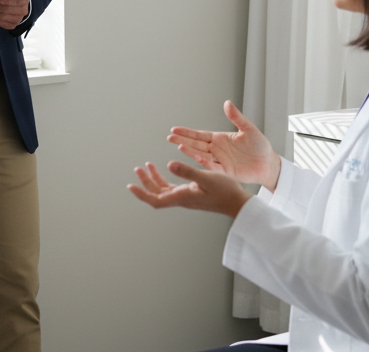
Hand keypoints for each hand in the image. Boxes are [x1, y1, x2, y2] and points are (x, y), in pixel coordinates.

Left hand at [127, 161, 252, 217]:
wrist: (237, 202)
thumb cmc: (224, 191)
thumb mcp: (205, 177)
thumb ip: (187, 171)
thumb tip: (168, 164)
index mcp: (182, 196)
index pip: (155, 200)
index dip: (142, 194)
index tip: (131, 186)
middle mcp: (181, 199)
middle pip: (156, 194)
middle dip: (145, 183)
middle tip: (137, 169)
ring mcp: (186, 197)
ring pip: (164, 190)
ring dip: (154, 179)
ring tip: (147, 165)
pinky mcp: (192, 194)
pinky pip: (173, 188)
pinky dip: (166, 179)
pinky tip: (166, 169)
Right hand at [168, 100, 281, 190]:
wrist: (269, 163)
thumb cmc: (260, 146)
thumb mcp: (248, 128)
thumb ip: (236, 117)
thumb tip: (226, 103)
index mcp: (220, 138)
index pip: (200, 134)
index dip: (187, 132)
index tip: (174, 130)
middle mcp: (217, 150)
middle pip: (196, 144)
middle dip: (183, 141)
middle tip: (169, 138)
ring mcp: (220, 161)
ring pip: (202, 156)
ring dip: (191, 152)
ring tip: (179, 147)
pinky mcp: (227, 172)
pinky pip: (214, 167)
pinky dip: (205, 164)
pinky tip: (197, 159)